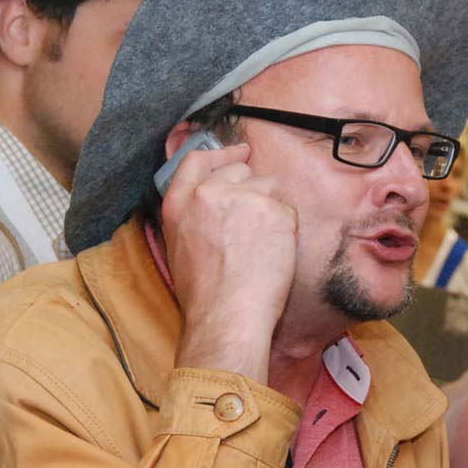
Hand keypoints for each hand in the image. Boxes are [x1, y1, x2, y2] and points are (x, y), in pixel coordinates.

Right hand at [160, 143, 297, 382]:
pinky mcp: (275, 210)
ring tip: (261, 245)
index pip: (197, 161)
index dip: (219, 154)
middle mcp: (210, 193)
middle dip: (250, 186)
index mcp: (181, 203)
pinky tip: (274, 253)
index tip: (237, 151)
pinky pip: (287, 209)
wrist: (227, 316)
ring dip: (269, 208)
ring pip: (267, 186)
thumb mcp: (180, 246)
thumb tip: (216, 199)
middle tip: (257, 213)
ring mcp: (244, 198)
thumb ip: (195, 214)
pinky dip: (286, 228)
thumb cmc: (205, 294)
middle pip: (237, 169)